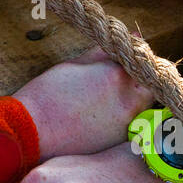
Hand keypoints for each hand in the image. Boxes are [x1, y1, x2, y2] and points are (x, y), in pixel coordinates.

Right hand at [14, 46, 154, 159]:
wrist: (32, 134)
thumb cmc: (47, 95)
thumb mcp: (74, 66)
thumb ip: (105, 53)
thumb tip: (129, 37)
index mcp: (118, 76)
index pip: (145, 60)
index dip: (138, 58)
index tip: (128, 59)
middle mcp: (130, 102)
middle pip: (151, 87)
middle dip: (141, 80)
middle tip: (118, 81)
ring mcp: (128, 126)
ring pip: (144, 108)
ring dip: (135, 101)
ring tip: (107, 100)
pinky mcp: (120, 145)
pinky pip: (133, 127)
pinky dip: (125, 120)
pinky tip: (102, 119)